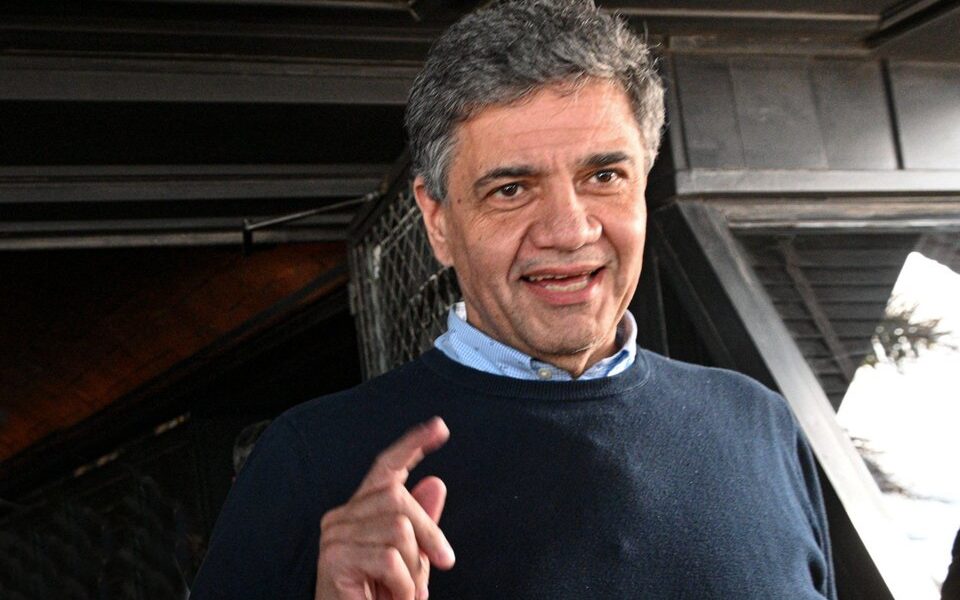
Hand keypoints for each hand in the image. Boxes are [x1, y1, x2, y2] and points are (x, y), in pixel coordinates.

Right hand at [315, 417, 454, 599]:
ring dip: (414, 569)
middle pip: (399, 498)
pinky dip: (403, 585)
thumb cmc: (380, 599)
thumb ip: (421, 526)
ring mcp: (334, 536)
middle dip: (429, 534)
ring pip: (398, 528)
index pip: (386, 467)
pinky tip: (393, 599)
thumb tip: (436, 482)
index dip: (413, 445)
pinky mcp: (334, 557)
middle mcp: (341, 517)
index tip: (440, 427)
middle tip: (440, 566)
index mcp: (360, 512)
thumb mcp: (411, 561)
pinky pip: (388, 558)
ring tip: (405, 593)